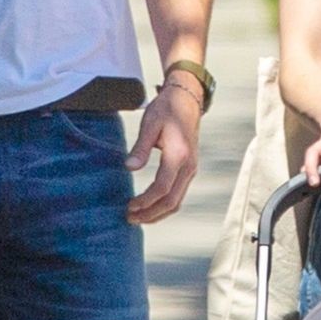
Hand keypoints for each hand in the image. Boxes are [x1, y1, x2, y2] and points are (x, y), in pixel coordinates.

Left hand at [125, 81, 200, 223]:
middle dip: (151, 214)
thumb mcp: (150, 124)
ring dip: (158, 213)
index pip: (162, 188)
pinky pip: (179, 195)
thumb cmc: (166, 109)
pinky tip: (150, 207)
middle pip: (172, 201)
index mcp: (179, 155)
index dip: (146, 201)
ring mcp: (191, 169)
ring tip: (138, 217)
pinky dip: (164, 205)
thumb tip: (129, 168)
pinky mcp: (189, 170)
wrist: (187, 100)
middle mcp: (189, 166)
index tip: (129, 206)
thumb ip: (140, 147)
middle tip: (130, 219)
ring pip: (177, 201)